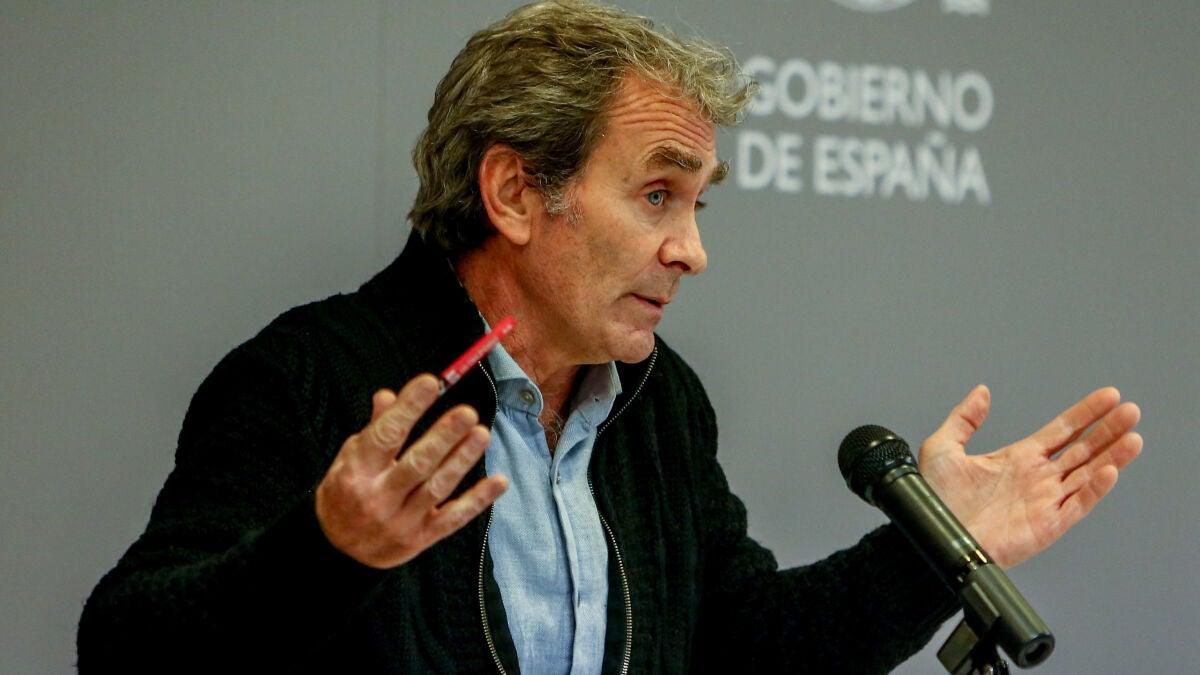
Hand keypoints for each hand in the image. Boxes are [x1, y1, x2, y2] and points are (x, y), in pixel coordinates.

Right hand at [315, 374, 508, 568]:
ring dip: (462, 460)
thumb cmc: (346, 493)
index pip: (385, 435)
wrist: (338, 552)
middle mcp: (378, 498)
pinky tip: (499, 481)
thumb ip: (374, 428)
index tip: (431, 383)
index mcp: (356, 473)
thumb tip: (389, 394)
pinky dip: (478, 500)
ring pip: (437, 488)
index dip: (408, 408)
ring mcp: (401, 522)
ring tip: (482, 434)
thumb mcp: (349, 459)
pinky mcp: (421, 540)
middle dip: (443, 436)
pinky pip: (453, 518)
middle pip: (416, 464)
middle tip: (467, 412)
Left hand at [919, 385, 1141, 568]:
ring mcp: (1044, 501)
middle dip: (1108, 430)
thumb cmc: (933, 500)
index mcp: (1018, 458)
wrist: (929, 537)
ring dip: (1111, 456)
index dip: (1086, 413)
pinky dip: (1094, 490)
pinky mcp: (1046, 526)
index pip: (1062, 431)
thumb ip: (964, 419)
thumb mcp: (943, 448)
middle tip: (1131, 410)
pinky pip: (1076, 505)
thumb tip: (982, 392)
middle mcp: (1037, 478)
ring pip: (1087, 475)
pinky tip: (1110, 471)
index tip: (1109, 396)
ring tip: (1133, 436)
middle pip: (1082, 450)